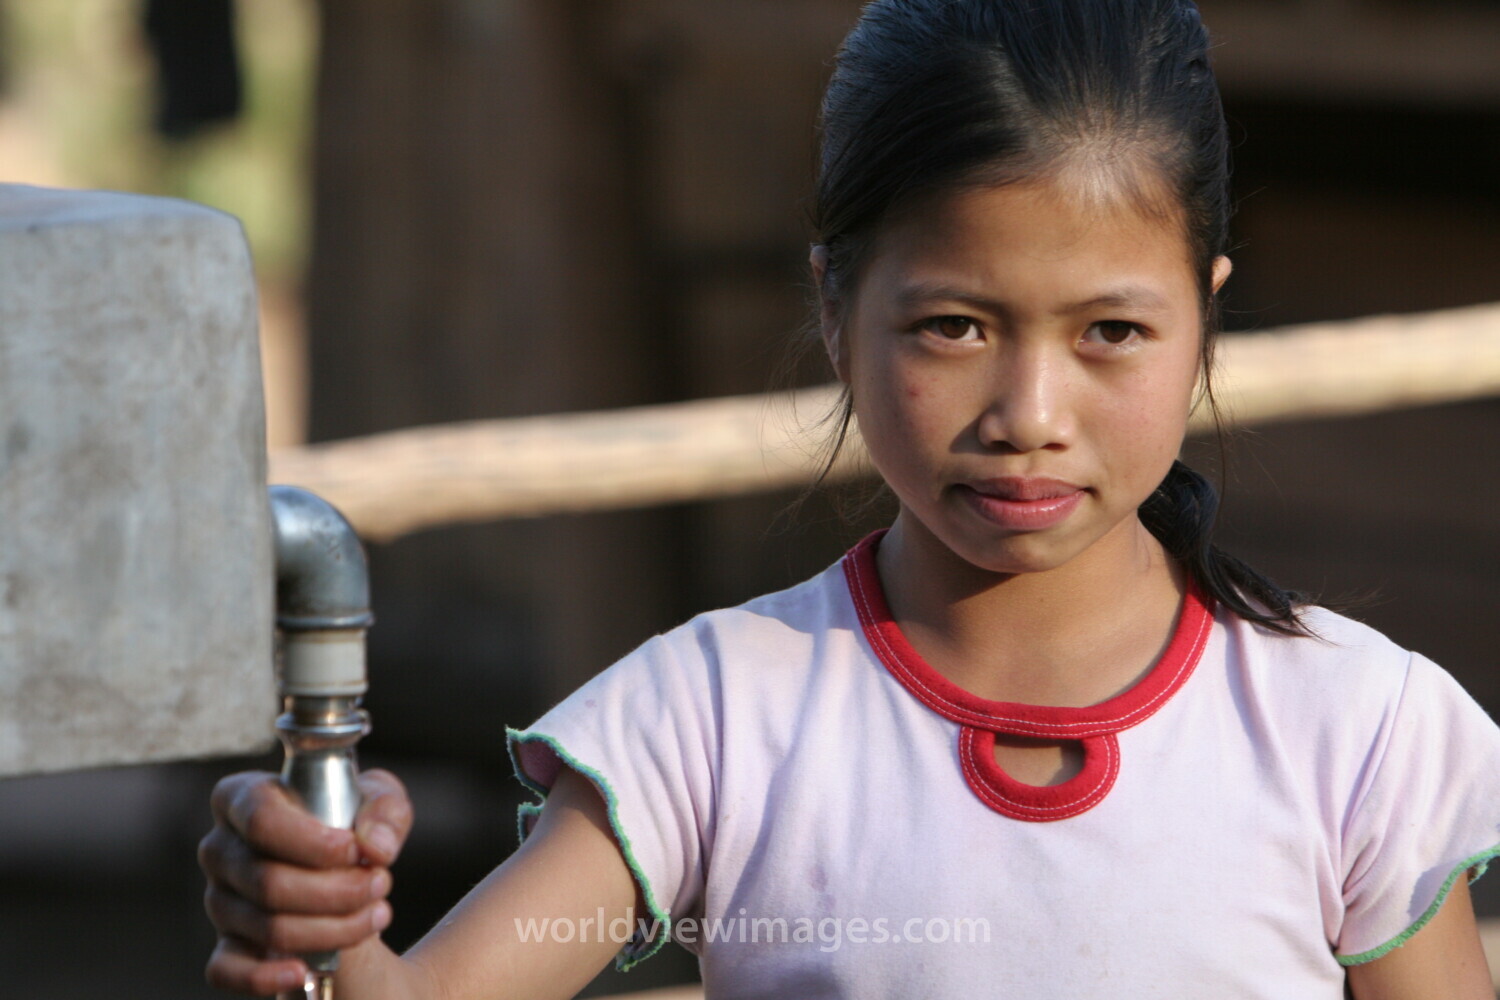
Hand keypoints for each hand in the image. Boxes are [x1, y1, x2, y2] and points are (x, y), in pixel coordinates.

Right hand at [199, 768, 412, 994]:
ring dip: (333, 928)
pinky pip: (227, 971)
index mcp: (242, 798)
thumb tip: (375, 847)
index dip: (313, 842)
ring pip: (268, 926)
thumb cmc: (353, 826)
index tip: (355, 851)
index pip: (261, 819)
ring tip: (376, 913)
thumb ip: (385, 812)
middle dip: (337, 890)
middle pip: (268, 881)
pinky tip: (305, 972)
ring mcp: (219, 900)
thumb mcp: (380, 802)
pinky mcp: (225, 946)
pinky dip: (267, 977)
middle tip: (381, 884)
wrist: (345, 872)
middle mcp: (220, 848)